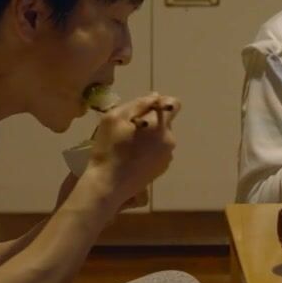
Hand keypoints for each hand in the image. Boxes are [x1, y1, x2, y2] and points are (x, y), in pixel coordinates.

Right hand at [84, 92, 180, 209]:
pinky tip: (131, 157)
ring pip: (160, 137)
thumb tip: (155, 96)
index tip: (142, 109)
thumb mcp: (115, 118)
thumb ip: (138, 103)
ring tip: (127, 145)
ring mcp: (167, 157)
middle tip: (127, 129)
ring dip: (148, 136)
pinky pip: (157, 151)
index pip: (173, 104)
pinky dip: (148, 150)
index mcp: (160, 126)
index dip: (159, 103)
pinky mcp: (161, 170)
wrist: (108, 185)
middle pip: (164, 122)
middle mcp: (170, 140)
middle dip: (149, 121)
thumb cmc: (109, 149)